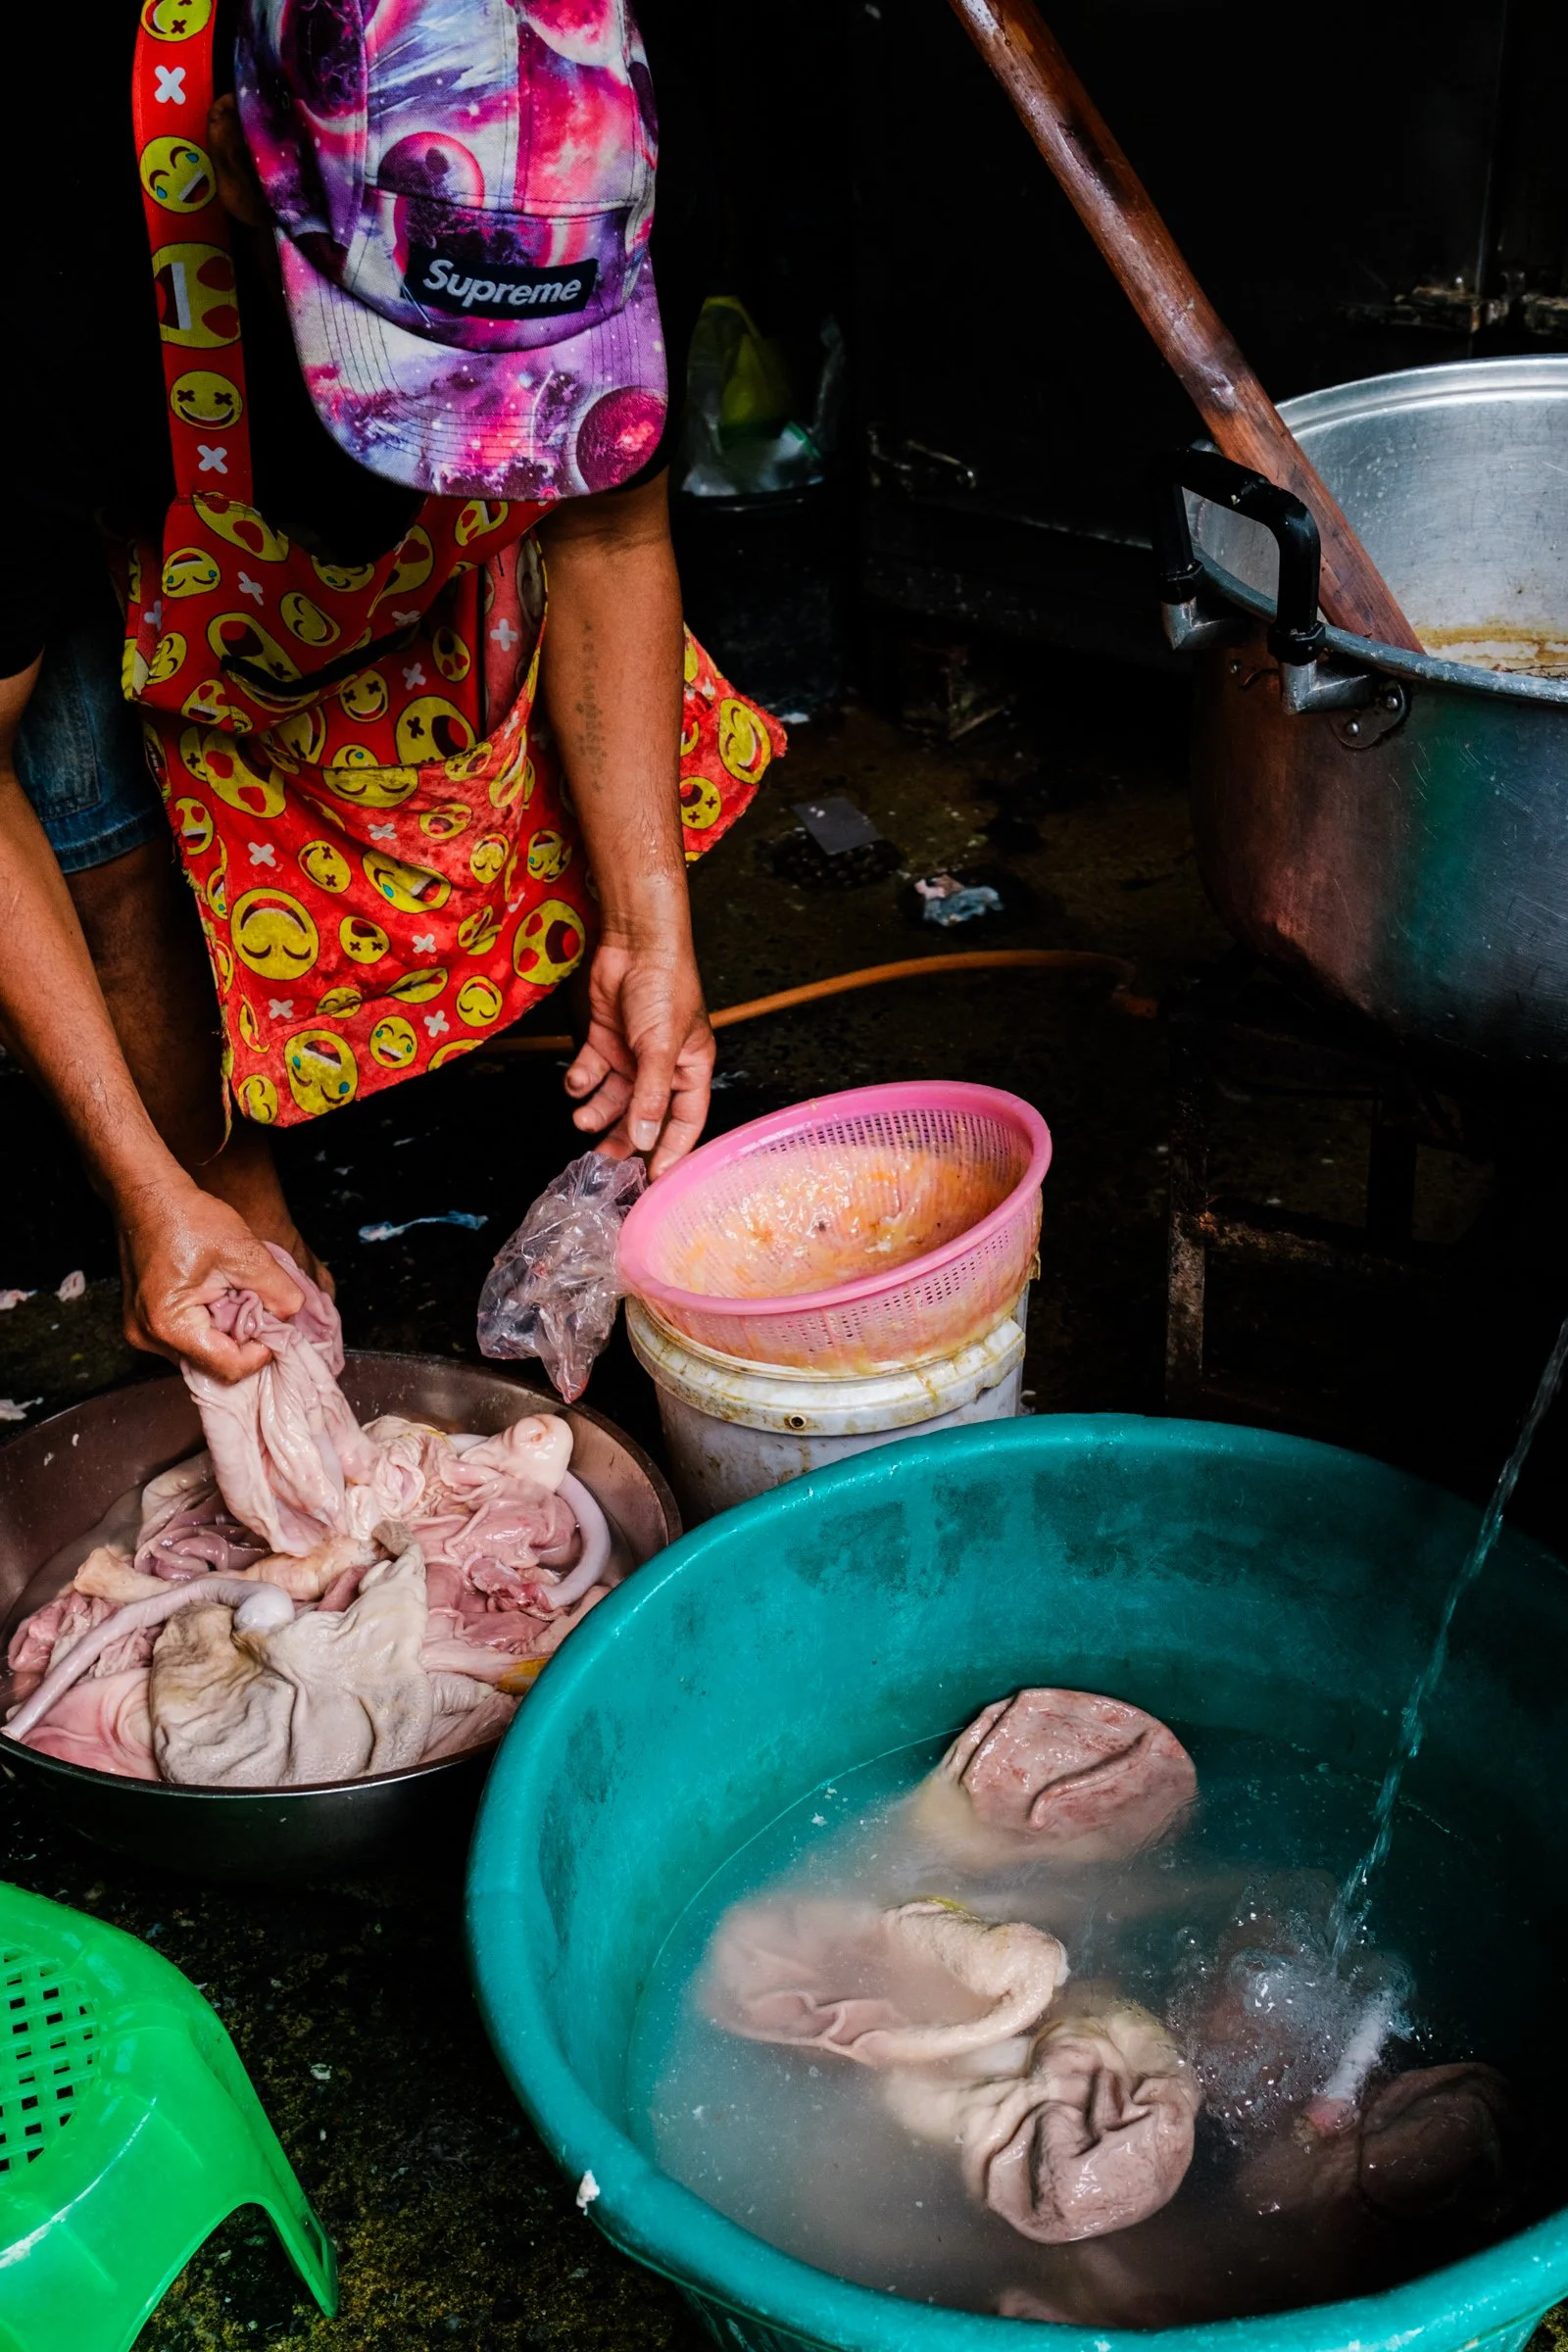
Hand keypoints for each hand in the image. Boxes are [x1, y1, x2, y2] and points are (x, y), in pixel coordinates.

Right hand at [117, 1177, 305, 1379]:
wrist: (148, 1195)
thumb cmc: (187, 1217)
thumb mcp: (244, 1251)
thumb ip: (277, 1289)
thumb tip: (295, 1315)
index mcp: (170, 1325)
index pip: (227, 1367)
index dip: (260, 1354)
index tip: (278, 1330)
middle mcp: (149, 1337)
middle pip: (211, 1365)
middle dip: (244, 1345)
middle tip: (265, 1318)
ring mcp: (143, 1331)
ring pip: (199, 1354)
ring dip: (226, 1336)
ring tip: (242, 1304)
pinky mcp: (145, 1322)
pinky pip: (186, 1339)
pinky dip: (209, 1327)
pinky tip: (222, 1302)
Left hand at [563, 932, 713, 1176]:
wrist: (635, 943)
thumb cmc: (665, 987)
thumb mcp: (662, 1047)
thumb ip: (652, 1096)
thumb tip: (646, 1140)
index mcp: (690, 1069)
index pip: (685, 1121)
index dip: (671, 1149)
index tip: (655, 1178)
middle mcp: (661, 1067)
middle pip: (643, 1115)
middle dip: (624, 1137)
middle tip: (604, 1159)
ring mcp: (632, 1055)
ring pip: (614, 1098)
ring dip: (597, 1111)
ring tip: (582, 1118)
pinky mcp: (605, 1041)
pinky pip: (592, 1073)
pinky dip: (581, 1081)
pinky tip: (577, 1081)